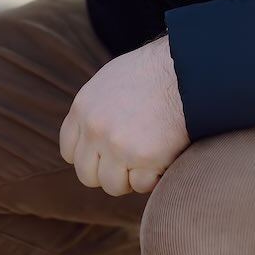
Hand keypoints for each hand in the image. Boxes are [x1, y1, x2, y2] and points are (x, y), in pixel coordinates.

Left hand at [59, 36, 189, 196]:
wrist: (185, 69)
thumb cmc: (153, 73)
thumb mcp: (109, 82)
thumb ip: (96, 110)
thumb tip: (90, 137)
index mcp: (83, 108)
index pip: (69, 151)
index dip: (90, 157)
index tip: (106, 155)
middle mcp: (94, 129)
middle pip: (87, 174)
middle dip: (107, 172)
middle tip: (129, 160)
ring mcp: (117, 145)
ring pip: (113, 185)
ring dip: (131, 177)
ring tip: (148, 157)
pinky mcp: (143, 157)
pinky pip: (142, 185)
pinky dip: (154, 176)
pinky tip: (163, 154)